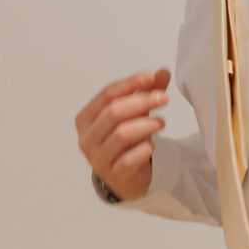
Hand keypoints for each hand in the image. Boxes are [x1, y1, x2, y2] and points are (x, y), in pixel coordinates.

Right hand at [75, 68, 169, 200]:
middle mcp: (87, 138)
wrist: (124, 177)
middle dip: (141, 101)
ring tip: (161, 122)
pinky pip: (130, 159)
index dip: (129, 83)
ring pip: (122, 134)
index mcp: (85, 118)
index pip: (106, 94)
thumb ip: (146, 92)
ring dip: (146, 125)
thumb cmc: (125, 141)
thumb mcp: (134, 113)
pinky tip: (152, 145)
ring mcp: (98, 159)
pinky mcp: (113, 175)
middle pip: (113, 112)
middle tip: (163, 98)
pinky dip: (144, 149)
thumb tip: (163, 72)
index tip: (151, 76)